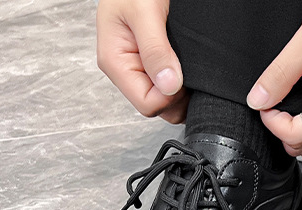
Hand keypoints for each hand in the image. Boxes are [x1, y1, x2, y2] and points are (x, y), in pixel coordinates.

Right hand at [96, 0, 188, 123]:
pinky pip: (173, 87)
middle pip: (159, 106)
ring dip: (183, 87)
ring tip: (186, 60)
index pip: (147, 104)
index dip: (169, 97)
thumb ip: (155, 49)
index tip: (181, 76)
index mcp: (115, 62)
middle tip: (186, 65)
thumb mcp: (143, 11)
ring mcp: (141, 69)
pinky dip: (185, 80)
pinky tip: (186, 62)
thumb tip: (168, 85)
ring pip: (167, 100)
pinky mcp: (154, 65)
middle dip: (177, 95)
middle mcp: (127, 70)